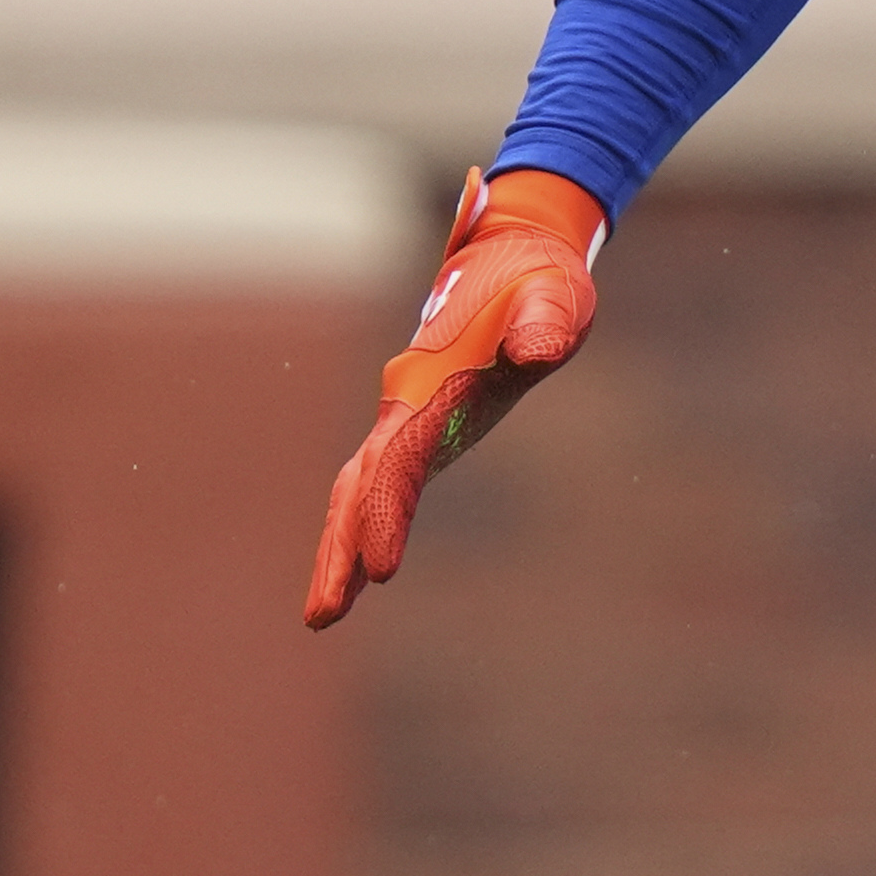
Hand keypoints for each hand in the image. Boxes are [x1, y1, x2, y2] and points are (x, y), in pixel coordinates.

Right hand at [304, 165, 607, 628]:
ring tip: (323, 615)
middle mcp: (407, 407)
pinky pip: (382, 482)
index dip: (388, 513)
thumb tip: (535, 352)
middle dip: (341, 548)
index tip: (380, 570)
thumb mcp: (553, 299)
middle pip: (361, 486)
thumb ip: (541, 325)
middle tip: (322, 618)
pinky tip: (362, 574)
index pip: (400, 462)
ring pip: (360, 488)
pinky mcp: (421, 427)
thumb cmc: (539, 283)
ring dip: (341, 545)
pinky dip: (365, 522)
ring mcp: (408, 419)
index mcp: (430, 387)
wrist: (517, 258)